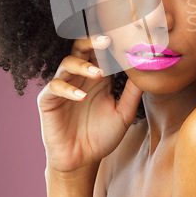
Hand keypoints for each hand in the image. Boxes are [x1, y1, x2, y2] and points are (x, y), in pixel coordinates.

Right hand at [37, 35, 143, 172]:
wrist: (82, 161)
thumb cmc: (103, 135)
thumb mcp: (124, 113)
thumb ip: (133, 92)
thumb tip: (147, 70)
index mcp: (98, 76)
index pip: (101, 51)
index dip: (109, 42)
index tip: (122, 35)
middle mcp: (80, 76)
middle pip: (81, 48)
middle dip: (92, 41)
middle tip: (106, 40)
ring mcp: (63, 86)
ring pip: (67, 63)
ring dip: (82, 65)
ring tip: (98, 73)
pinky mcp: (48, 100)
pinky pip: (55, 87)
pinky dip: (68, 89)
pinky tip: (81, 96)